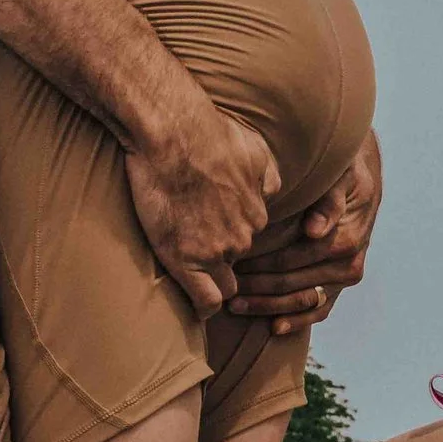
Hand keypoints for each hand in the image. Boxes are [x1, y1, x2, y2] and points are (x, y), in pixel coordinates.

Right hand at [125, 94, 280, 316]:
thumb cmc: (208, 132)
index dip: (230, 238)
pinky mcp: (187, 261)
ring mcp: (217, 251)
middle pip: (238, 262)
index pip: (250, 240)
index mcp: (257, 212)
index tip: (213, 236)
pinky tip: (198, 309)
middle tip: (196, 248)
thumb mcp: (254, 148)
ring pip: (224, 282)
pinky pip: (206, 301)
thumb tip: (270, 191)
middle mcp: (244, 236)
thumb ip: (266, 176)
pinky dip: (204, 308)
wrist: (172, 133)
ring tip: (190, 272)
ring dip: (211, 279)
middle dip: (222, 259)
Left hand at [225, 129, 382, 336]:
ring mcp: (344, 281)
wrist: (360, 184)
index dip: (261, 265)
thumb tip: (315, 230)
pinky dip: (297, 320)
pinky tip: (273, 328)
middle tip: (224, 290)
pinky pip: (318, 310)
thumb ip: (328, 202)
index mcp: (346, 241)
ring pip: (302, 302)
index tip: (232, 266)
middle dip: (257, 288)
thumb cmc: (342, 176)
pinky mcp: (338, 287)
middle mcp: (348, 266)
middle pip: (293, 284)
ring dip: (268, 307)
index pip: (293, 259)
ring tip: (235, 307)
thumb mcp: (340, 179)